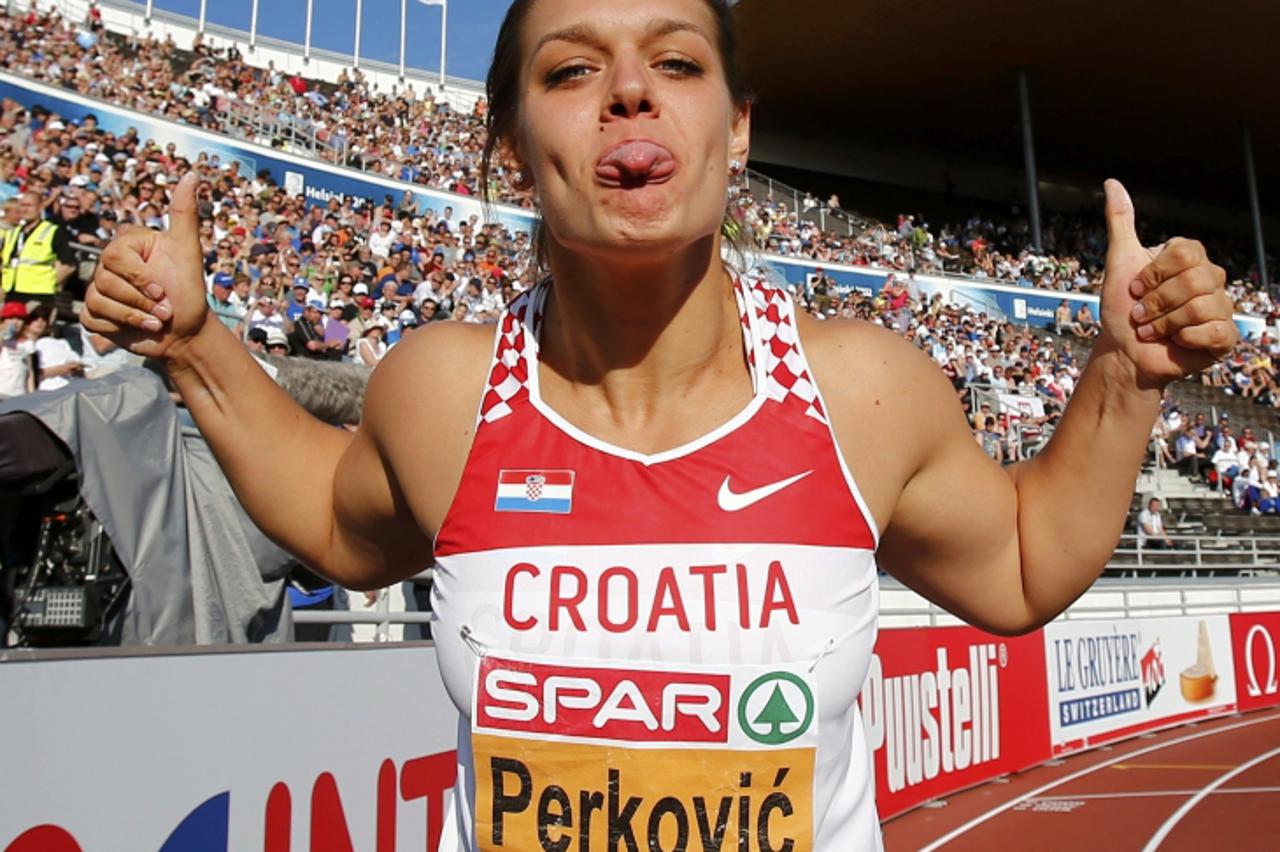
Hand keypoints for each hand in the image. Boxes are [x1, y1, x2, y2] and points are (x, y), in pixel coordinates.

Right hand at [80, 173, 208, 359]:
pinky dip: (119, 328)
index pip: (115, 258)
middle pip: (105, 281)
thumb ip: (184, 214)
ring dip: (134, 317)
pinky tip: (138, 328)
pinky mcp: (94, 314)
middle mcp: (109, 265)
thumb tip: (191, 174)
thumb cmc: (189, 292)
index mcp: (127, 245)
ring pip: (99, 302)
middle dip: (140, 301)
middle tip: (163, 307)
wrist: (187, 332)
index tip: (163, 290)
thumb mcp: (189, 252)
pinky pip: (92, 320)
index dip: (140, 279)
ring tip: (155, 319)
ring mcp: (99, 289)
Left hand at [1096, 180, 1237, 387]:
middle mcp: (1211, 278)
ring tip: (1152, 330)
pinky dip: (1184, 340)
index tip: (1137, 288)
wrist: (1124, 352)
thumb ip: (1120, 223)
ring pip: (1201, 307)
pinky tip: (1175, 342)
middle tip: (1141, 314)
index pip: (1184, 253)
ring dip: (1164, 324)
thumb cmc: (1121, 309)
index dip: (1153, 275)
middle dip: (1156, 302)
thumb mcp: (1118, 262)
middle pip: (1194, 281)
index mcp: (1191, 258)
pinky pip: (1213, 331)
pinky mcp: (1225, 336)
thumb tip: (1111, 183)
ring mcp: (1222, 307)